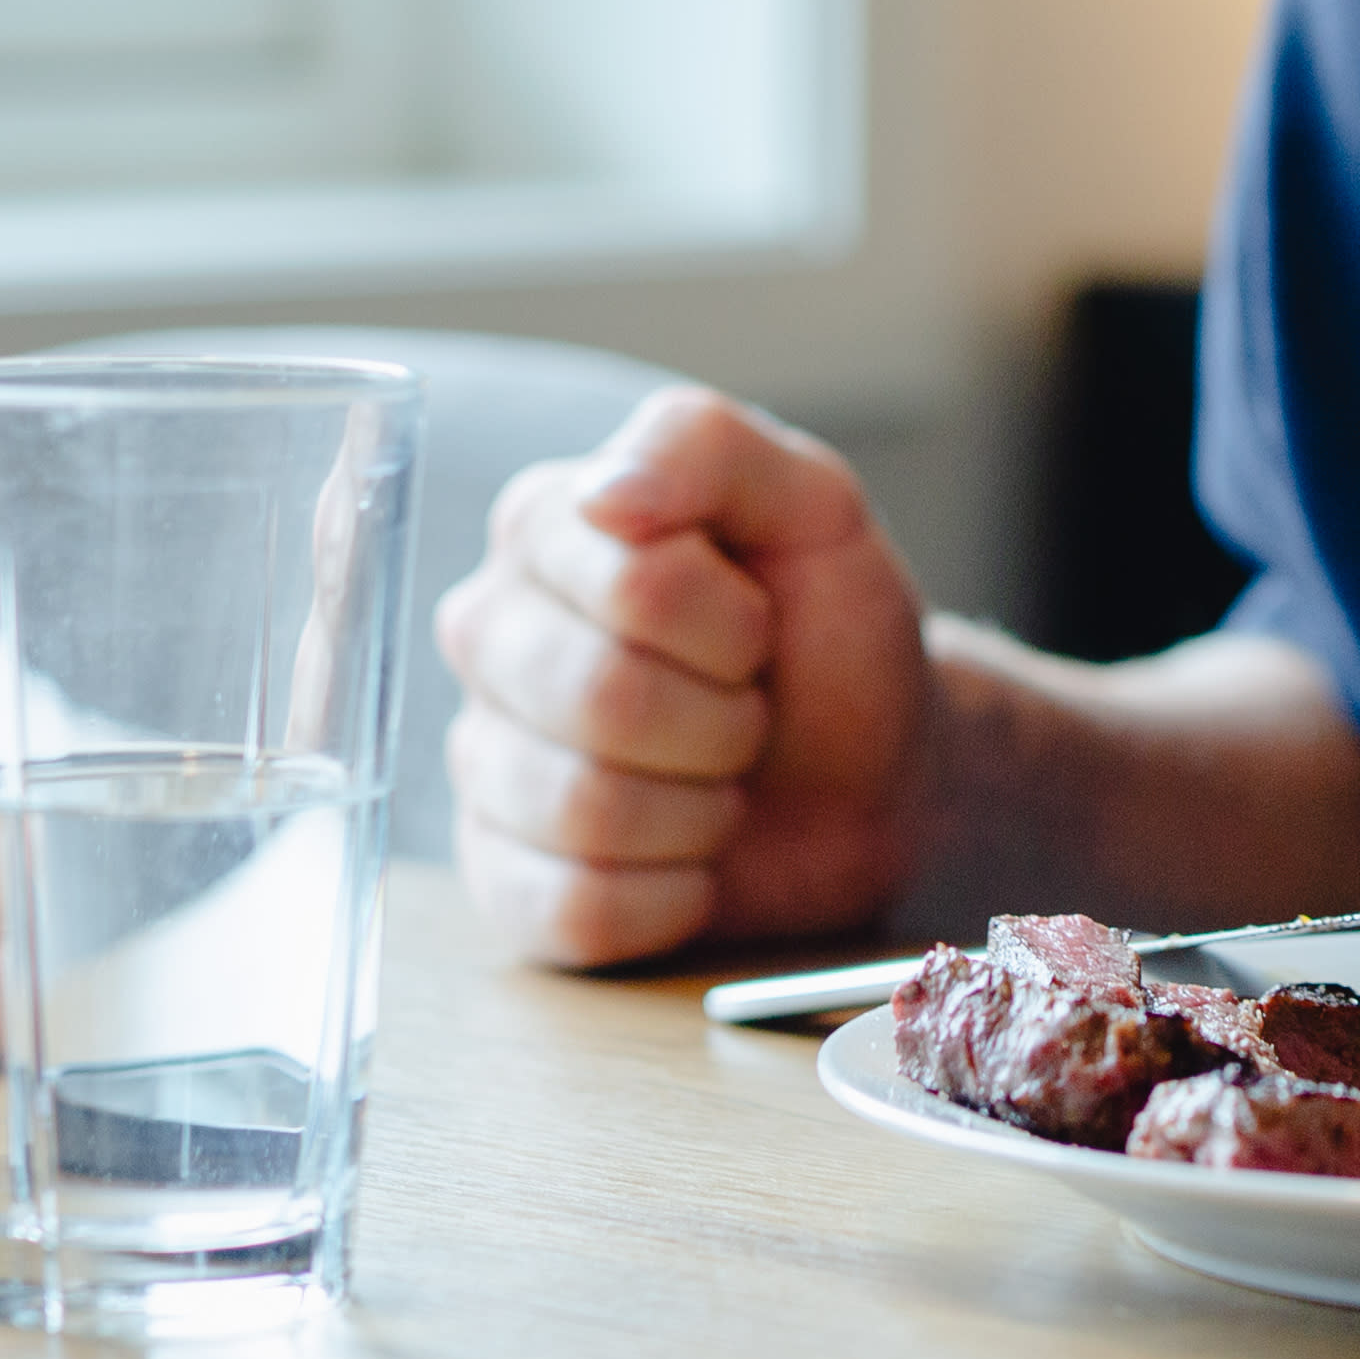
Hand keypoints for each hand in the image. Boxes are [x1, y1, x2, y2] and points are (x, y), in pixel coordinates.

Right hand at [432, 387, 934, 966]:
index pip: (634, 584)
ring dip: (702, 809)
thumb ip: (710, 450)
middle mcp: (488, 635)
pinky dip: (671, 895)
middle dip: (723, 719)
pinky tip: (693, 862)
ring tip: (721, 780)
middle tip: (749, 710)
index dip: (731, 624)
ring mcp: (484, 760)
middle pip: (600, 699)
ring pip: (582, 809)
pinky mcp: (502, 878)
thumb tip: (606, 495)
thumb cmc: (829, 633)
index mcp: (545, 528)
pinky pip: (571, 908)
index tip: (759, 624)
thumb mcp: (811, 506)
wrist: (875, 775)